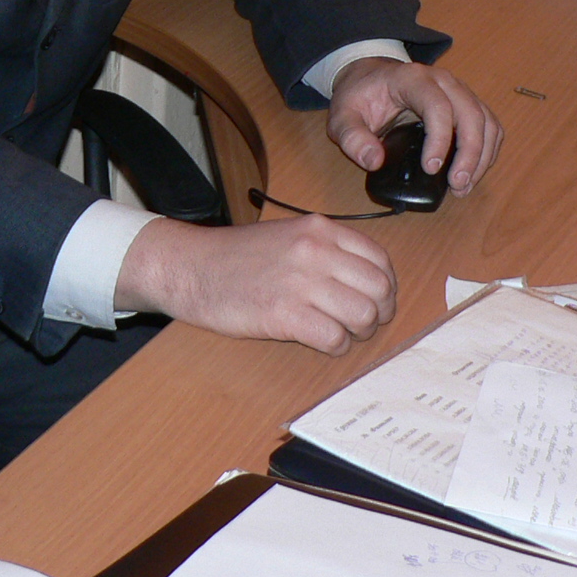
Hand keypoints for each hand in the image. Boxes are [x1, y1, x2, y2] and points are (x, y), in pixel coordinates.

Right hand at [113, 215, 396, 355]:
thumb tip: (368, 280)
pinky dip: (336, 347)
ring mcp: (300, 282)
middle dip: (378, 313)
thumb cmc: (237, 256)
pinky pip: (335, 338)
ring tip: (340, 333)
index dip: (386, 288)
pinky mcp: (284, 314)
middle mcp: (316, 250)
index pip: (380, 261)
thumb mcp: (289, 234)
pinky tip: (320, 342)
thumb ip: (328, 249)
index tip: (376, 302)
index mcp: (320, 229)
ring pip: (363, 315)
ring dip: (358, 332)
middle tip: (362, 324)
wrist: (190, 267)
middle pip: (379, 290)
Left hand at [326, 58, 501, 195]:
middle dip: (470, 154)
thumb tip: (374, 161)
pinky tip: (472, 173)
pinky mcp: (466, 104)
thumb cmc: (359, 95)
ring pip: (485, 121)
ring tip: (463, 186)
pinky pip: (489, 126)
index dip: (440, 140)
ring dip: (482, 157)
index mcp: (412, 79)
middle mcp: (443, 81)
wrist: (370, 77)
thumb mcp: (342, 115)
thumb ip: (352, 138)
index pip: (438, 106)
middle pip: (471, 114)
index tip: (431, 169)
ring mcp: (458, 90)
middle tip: (457, 186)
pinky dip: (487, 151)